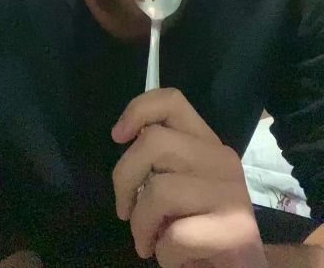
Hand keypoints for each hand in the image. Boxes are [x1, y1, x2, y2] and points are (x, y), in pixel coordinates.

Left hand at [111, 88, 267, 267]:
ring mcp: (231, 194)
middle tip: (125, 210)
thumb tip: (128, 141)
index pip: (172, 101)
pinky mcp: (235, 231)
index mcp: (207, 142)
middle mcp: (222, 159)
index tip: (118, 137)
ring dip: (141, 224)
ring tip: (149, 240)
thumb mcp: (179, 184)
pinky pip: (175, 235)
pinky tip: (174, 258)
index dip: (137, 110)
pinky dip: (162, 253)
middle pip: (153, 141)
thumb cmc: (199, 226)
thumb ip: (162, 160)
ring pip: (159, 190)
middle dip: (124, 178)